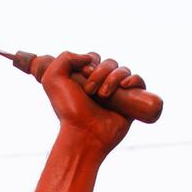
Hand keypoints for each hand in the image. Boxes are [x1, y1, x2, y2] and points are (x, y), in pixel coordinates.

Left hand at [26, 51, 145, 154]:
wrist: (83, 133)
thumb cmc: (68, 110)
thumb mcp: (52, 79)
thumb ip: (64, 57)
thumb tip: (89, 58)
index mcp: (85, 79)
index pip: (94, 58)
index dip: (91, 62)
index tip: (83, 74)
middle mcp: (101, 85)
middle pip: (109, 63)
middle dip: (101, 72)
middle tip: (90, 90)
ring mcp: (117, 94)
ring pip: (123, 71)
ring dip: (113, 79)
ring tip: (103, 95)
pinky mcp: (131, 102)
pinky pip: (139, 81)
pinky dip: (134, 80)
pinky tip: (125, 86)